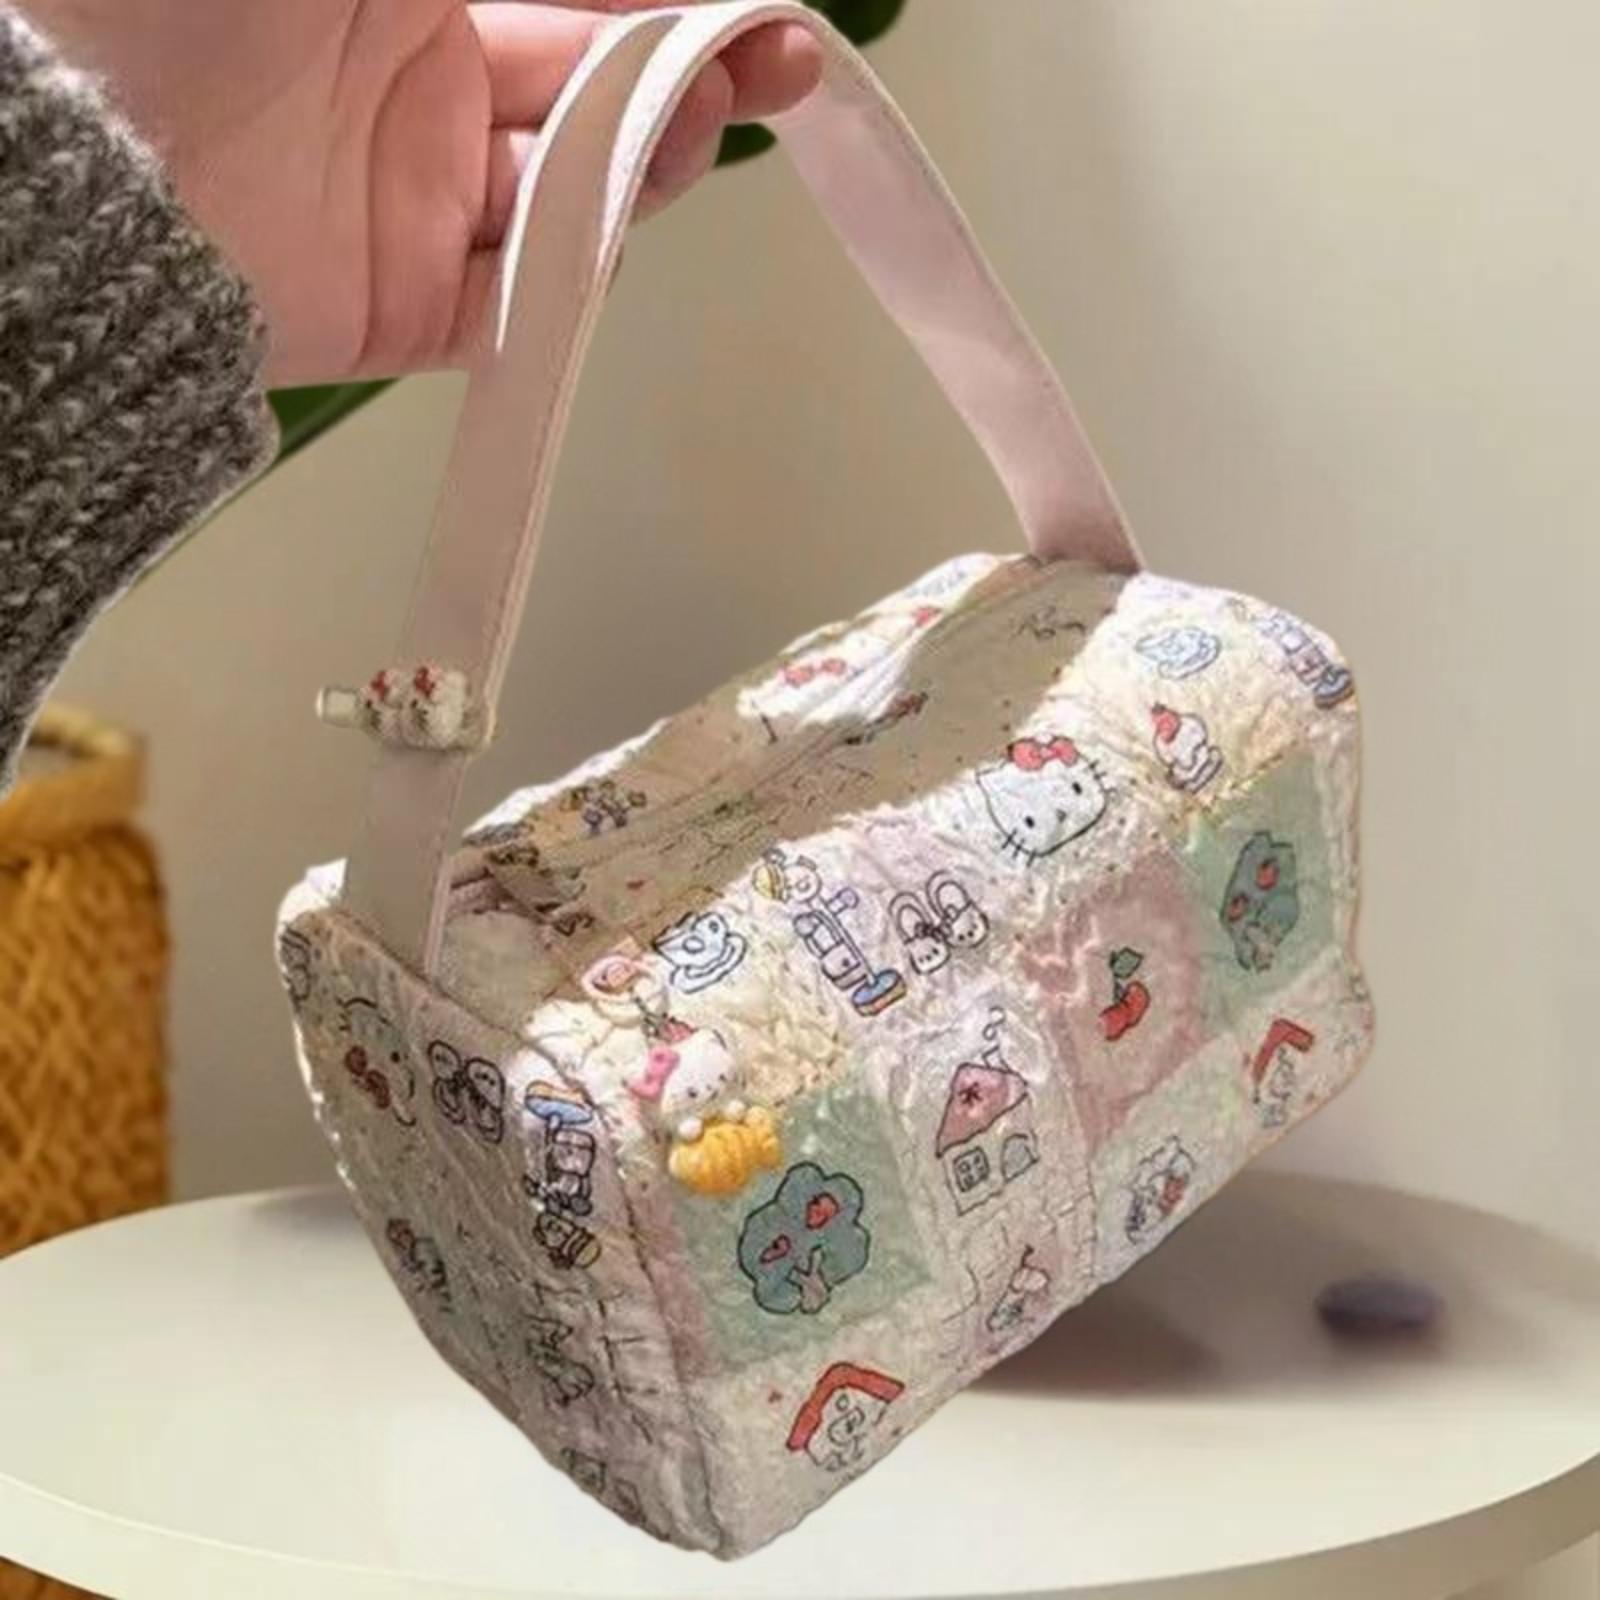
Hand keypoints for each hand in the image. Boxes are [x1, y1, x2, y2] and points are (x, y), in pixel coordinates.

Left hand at [22, 1, 821, 383]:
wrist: (84, 169)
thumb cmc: (191, 4)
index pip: (569, 4)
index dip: (660, 7)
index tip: (749, 7)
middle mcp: (413, 94)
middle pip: (584, 92)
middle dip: (686, 74)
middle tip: (777, 60)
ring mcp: (410, 206)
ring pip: (566, 197)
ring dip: (646, 164)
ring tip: (705, 122)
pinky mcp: (398, 312)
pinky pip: (512, 304)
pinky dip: (576, 277)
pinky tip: (628, 231)